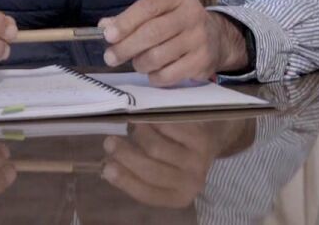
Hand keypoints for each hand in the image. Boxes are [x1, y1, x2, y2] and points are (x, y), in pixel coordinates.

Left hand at [99, 0, 248, 85]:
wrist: (217, 39)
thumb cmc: (178, 23)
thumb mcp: (159, 12)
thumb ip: (132, 18)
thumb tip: (105, 27)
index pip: (148, 6)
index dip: (126, 22)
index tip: (108, 36)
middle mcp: (192, 14)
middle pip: (151, 33)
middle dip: (126, 47)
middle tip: (111, 57)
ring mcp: (199, 39)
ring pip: (157, 56)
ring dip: (139, 63)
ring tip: (138, 63)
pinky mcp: (202, 62)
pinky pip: (168, 74)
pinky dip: (154, 77)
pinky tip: (153, 72)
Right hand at [100, 119, 251, 207]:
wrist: (212, 138)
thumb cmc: (178, 158)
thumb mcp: (162, 173)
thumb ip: (137, 173)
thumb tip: (107, 166)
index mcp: (177, 197)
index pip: (147, 193)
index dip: (125, 180)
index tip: (106, 167)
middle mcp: (191, 183)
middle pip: (150, 169)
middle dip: (125, 154)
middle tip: (108, 141)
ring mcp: (197, 160)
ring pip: (155, 146)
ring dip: (138, 134)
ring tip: (133, 128)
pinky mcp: (200, 137)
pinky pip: (166, 128)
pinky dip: (152, 122)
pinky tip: (149, 120)